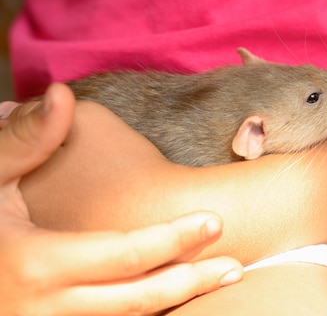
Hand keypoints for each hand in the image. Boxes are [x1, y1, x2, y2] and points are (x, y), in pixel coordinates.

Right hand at [0, 83, 242, 315]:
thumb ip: (27, 140)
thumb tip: (63, 94)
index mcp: (35, 264)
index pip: (121, 255)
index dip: (172, 239)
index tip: (215, 220)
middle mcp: (45, 307)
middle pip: (135, 300)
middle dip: (189, 281)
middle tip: (235, 265)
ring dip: (175, 302)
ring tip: (218, 280)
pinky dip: (145, 313)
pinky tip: (173, 295)